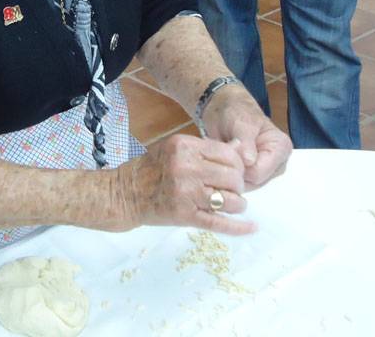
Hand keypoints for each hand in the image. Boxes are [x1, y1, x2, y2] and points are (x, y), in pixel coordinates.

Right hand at [115, 134, 255, 235]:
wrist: (124, 194)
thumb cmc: (150, 169)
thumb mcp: (175, 149)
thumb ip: (206, 149)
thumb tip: (240, 149)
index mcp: (184, 147)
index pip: (227, 153)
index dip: (237, 164)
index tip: (234, 171)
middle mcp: (186, 167)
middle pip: (232, 177)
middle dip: (238, 185)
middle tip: (232, 190)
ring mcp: (186, 193)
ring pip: (229, 200)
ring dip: (238, 204)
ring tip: (233, 205)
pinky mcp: (184, 215)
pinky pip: (217, 222)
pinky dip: (238, 227)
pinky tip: (251, 228)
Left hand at [201, 85, 292, 190]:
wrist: (223, 111)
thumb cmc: (236, 112)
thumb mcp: (241, 122)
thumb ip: (245, 142)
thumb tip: (249, 161)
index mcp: (281, 148)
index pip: (259, 173)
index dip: (240, 167)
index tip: (229, 151)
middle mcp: (276, 164)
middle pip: (253, 183)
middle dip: (235, 171)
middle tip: (225, 153)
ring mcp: (264, 172)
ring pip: (244, 186)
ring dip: (230, 173)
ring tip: (224, 155)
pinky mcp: (252, 176)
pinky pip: (239, 184)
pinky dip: (228, 175)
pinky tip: (223, 162)